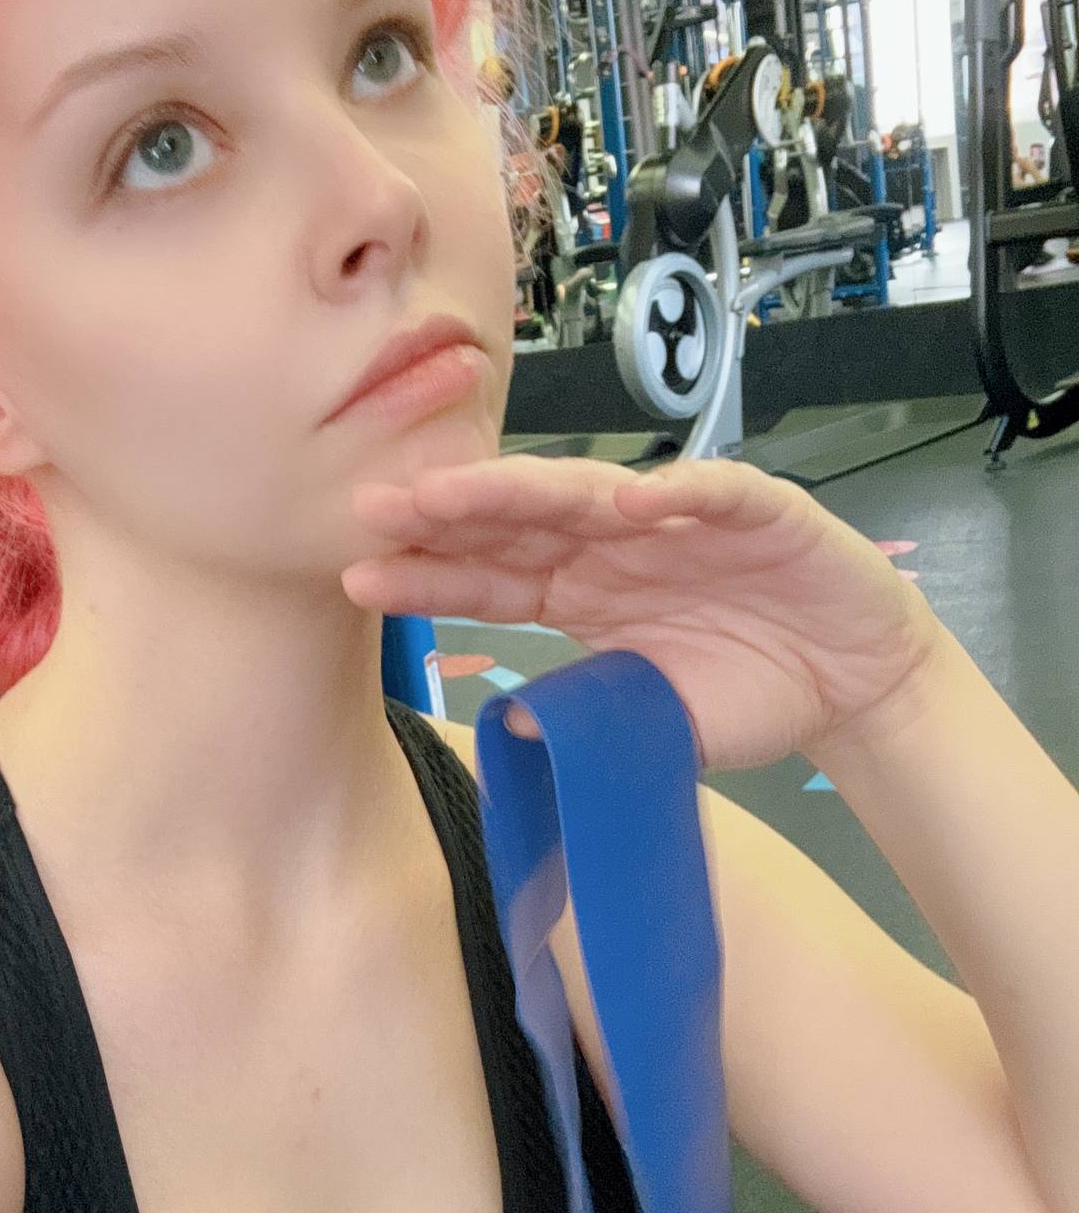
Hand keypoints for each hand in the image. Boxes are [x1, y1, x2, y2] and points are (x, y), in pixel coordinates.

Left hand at [341, 452, 946, 772]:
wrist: (854, 681)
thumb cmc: (746, 690)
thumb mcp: (650, 720)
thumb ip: (585, 715)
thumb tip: (509, 722)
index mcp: (582, 592)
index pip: (490, 579)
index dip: (428, 576)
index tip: (357, 579)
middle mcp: (617, 545)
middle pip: (520, 523)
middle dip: (446, 513)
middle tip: (374, 506)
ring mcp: (683, 522)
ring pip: (594, 494)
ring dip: (525, 490)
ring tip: (459, 490)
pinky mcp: (760, 514)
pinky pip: (711, 495)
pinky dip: (674, 495)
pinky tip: (624, 502)